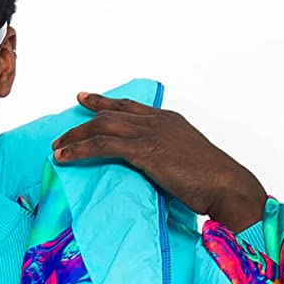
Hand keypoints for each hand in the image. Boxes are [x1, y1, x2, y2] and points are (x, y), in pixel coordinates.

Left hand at [51, 91, 267, 230]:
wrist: (225, 184)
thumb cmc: (212, 182)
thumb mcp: (186, 164)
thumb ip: (167, 161)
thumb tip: (156, 172)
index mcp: (169, 121)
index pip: (131, 107)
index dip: (106, 102)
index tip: (87, 99)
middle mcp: (158, 120)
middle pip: (112, 112)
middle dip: (83, 119)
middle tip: (63, 131)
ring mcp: (151, 132)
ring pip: (103, 126)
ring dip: (76, 137)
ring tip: (57, 148)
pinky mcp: (144, 150)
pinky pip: (103, 145)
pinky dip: (80, 150)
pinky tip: (64, 158)